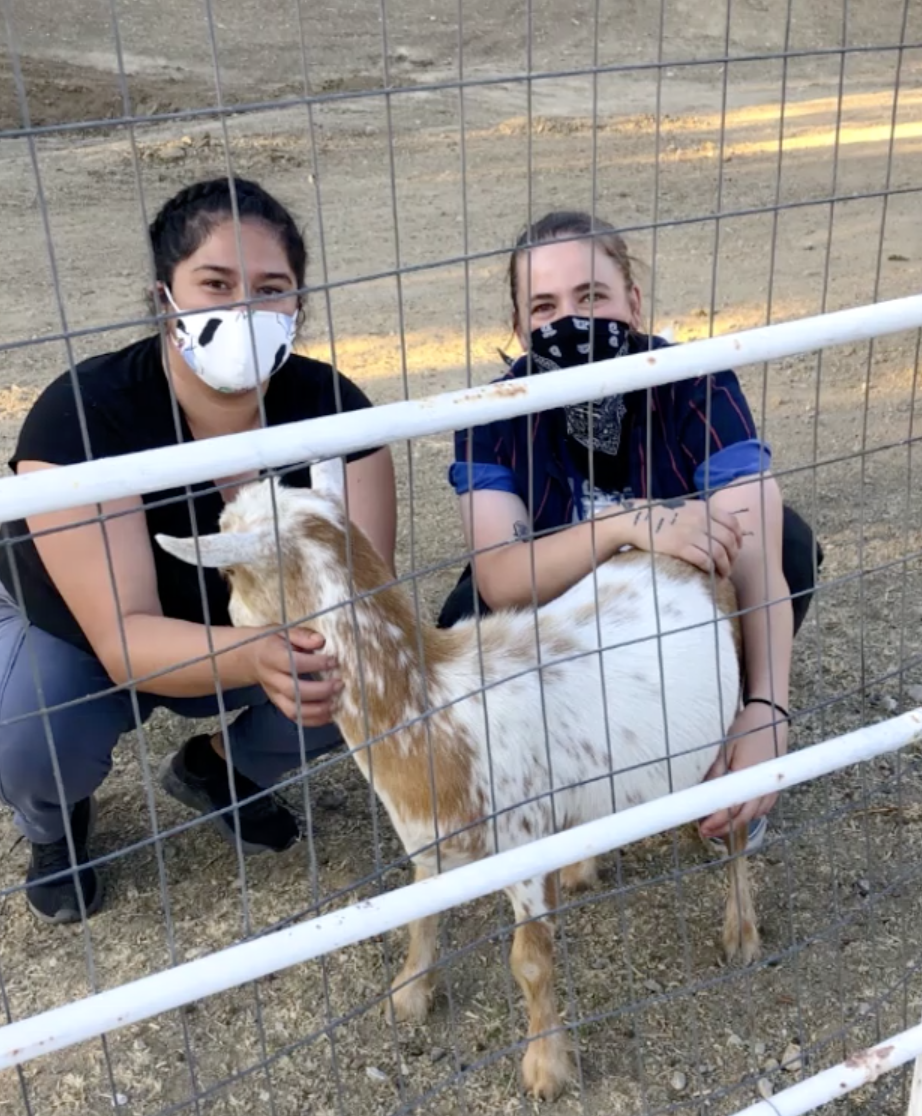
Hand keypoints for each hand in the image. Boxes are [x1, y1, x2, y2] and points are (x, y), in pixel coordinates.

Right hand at [248, 626, 342, 723]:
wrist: (251, 657)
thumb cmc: (272, 642)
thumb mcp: (284, 631)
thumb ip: (303, 635)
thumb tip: (321, 641)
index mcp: (272, 656)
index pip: (292, 663)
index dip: (314, 664)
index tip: (334, 661)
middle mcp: (271, 678)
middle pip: (292, 691)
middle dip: (319, 690)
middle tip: (339, 684)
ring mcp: (274, 694)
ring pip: (293, 710)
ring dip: (317, 710)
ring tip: (336, 703)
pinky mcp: (279, 704)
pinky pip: (294, 718)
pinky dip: (313, 720)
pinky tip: (329, 714)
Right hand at [625, 498, 742, 578]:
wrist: (637, 520)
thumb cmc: (662, 516)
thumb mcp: (687, 508)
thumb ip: (704, 515)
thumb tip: (721, 532)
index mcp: (704, 509)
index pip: (732, 523)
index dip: (738, 538)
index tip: (736, 549)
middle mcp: (700, 519)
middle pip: (728, 540)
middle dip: (733, 556)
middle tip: (730, 566)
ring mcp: (690, 533)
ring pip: (719, 553)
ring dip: (725, 567)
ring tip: (722, 574)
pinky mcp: (679, 547)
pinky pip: (704, 560)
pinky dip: (711, 570)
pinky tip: (710, 575)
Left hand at [698, 702, 789, 839]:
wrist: (770, 716)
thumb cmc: (745, 729)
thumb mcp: (725, 749)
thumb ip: (716, 773)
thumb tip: (702, 795)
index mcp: (748, 775)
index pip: (732, 807)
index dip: (717, 820)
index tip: (702, 827)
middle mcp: (763, 784)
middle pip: (744, 816)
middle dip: (724, 827)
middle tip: (705, 831)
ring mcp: (771, 786)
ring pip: (754, 814)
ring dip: (736, 823)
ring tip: (717, 826)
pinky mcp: (775, 784)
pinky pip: (764, 807)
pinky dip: (750, 814)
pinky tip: (738, 815)